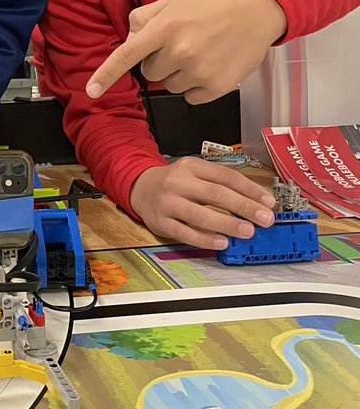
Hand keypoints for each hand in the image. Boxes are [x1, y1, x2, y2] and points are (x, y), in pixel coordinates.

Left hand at [86, 0, 286, 103]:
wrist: (255, 12)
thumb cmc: (209, 7)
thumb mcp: (172, 3)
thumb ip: (143, 19)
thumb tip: (129, 41)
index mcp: (165, 28)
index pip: (128, 55)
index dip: (106, 75)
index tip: (91, 91)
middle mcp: (180, 51)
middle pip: (149, 74)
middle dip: (160, 62)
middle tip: (183, 44)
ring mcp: (199, 72)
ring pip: (170, 87)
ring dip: (179, 74)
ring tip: (201, 52)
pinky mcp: (216, 88)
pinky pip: (190, 97)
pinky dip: (197, 86)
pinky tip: (211, 65)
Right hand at [130, 158, 276, 248]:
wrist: (139, 188)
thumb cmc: (175, 183)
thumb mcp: (195, 173)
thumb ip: (220, 184)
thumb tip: (255, 202)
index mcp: (191, 166)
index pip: (225, 176)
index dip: (249, 189)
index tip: (268, 202)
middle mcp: (178, 182)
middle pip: (215, 194)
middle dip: (244, 207)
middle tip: (265, 218)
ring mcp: (168, 203)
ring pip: (200, 214)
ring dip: (227, 224)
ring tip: (248, 231)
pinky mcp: (161, 222)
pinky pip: (185, 232)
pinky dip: (205, 239)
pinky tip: (221, 242)